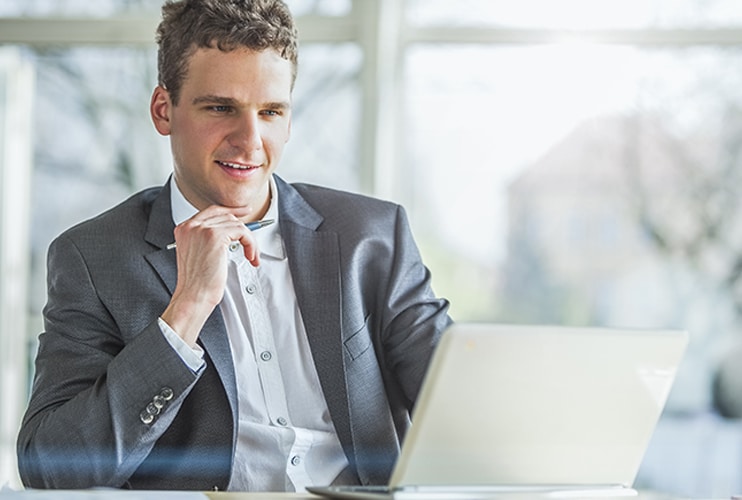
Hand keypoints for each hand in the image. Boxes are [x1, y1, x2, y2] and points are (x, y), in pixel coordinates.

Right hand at [161, 206, 259, 345]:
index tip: (244, 213)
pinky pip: (242, 232)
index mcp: (185, 229)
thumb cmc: (198, 283)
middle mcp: (191, 226)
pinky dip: (251, 244)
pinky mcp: (214, 236)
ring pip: (237, 225)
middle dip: (244, 231)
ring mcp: (201, 229)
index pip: (212, 211)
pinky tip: (250, 257)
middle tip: (252, 244)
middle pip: (226, 216)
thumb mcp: (200, 254)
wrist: (193, 296)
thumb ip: (208, 239)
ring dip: (250, 241)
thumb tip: (232, 231)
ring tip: (251, 256)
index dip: (231, 211)